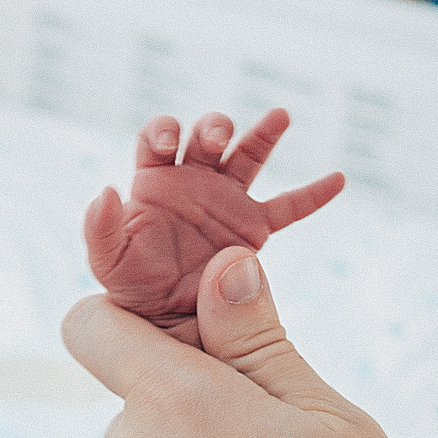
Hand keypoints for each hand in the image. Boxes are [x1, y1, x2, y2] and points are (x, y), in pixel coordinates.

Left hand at [85, 111, 344, 346]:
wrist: (168, 319)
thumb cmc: (133, 285)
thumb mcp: (109, 262)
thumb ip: (101, 230)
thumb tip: (106, 193)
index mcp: (155, 181)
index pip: (157, 139)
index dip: (162, 131)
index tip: (167, 142)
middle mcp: (193, 182)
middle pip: (206, 138)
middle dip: (212, 127)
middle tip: (216, 136)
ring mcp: (227, 201)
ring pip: (247, 156)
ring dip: (260, 135)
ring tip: (278, 117)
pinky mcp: (254, 229)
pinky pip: (288, 207)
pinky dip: (313, 194)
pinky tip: (337, 179)